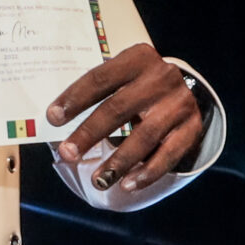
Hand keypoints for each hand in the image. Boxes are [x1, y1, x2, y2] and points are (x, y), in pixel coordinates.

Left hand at [47, 46, 203, 193]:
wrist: (186, 92)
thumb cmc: (139, 89)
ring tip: (98, 180)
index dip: (75, 98)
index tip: (52, 118)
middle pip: (119, 107)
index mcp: (138, 59)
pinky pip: (169, 154)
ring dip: (118, 161)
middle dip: (90, 133)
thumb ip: (97, 94)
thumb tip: (55, 121)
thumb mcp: (122, 79)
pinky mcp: (192, 128)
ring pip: (145, 135)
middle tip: (68, 154)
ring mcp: (179, 103)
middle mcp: (161, 77)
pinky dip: (147, 173)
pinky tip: (127, 185)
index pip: (101, 78)